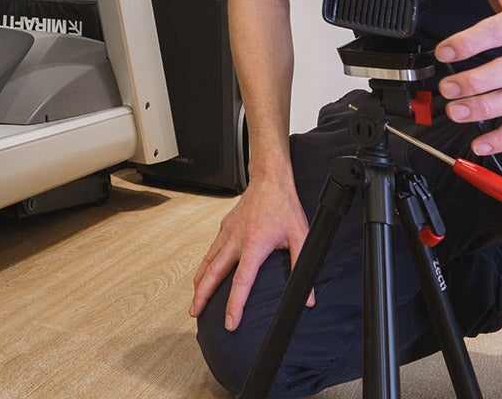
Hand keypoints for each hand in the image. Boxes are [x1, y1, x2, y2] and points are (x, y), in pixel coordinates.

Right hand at [189, 174, 311, 331]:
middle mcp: (236, 239)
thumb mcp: (301, 236)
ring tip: (194, 300)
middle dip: (202, 295)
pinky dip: (203, 266)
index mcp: (254, 244)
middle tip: (194, 313)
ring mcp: (227, 233)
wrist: (270, 179)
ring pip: (207, 262)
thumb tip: (307, 297)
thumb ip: (302, 267)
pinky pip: (210, 251)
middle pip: (213, 273)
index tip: (230, 322)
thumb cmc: (284, 206)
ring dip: (199, 282)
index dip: (235, 304)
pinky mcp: (224, 227)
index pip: (241, 281)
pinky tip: (202, 275)